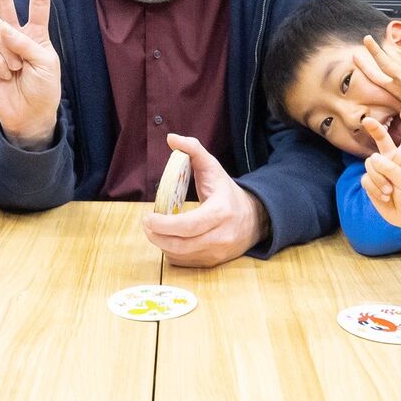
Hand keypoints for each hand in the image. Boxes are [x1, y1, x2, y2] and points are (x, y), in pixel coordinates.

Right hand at [0, 0, 60, 148]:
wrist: (30, 115)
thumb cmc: (44, 90)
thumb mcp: (46, 64)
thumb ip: (27, 43)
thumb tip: (4, 29)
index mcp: (36, 34)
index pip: (37, 6)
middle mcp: (15, 36)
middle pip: (4, 5)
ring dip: (6, 49)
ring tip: (15, 67)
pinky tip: (4, 73)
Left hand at [143, 134, 264, 266]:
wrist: (254, 218)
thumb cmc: (226, 192)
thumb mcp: (213, 167)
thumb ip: (193, 150)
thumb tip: (172, 138)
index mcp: (221, 212)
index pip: (190, 225)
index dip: (165, 225)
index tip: (148, 217)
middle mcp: (222, 236)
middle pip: (182, 244)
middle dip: (157, 236)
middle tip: (147, 224)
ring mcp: (218, 252)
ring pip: (182, 255)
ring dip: (162, 244)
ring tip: (154, 231)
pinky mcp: (214, 262)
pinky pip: (186, 262)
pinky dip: (172, 253)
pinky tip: (168, 240)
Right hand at [362, 99, 400, 242]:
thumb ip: (392, 169)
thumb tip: (374, 159)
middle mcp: (393, 158)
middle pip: (382, 139)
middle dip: (375, 129)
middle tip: (368, 121)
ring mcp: (381, 169)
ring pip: (371, 164)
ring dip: (379, 179)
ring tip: (389, 191)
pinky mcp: (371, 181)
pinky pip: (366, 179)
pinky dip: (374, 188)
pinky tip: (383, 196)